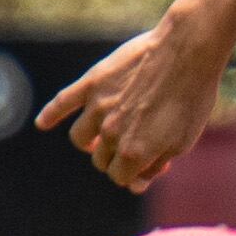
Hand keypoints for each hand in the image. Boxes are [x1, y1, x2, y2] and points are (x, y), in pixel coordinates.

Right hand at [37, 13, 232, 193]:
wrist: (187, 51)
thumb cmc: (192, 97)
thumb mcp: (183, 140)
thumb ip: (156, 164)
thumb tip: (137, 183)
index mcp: (134, 153)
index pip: (120, 177)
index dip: (134, 172)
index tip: (148, 160)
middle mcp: (110, 134)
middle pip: (101, 159)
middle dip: (116, 156)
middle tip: (136, 140)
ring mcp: (98, 108)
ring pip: (81, 138)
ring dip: (90, 142)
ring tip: (99, 137)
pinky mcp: (91, 83)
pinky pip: (62, 103)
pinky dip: (51, 114)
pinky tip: (43, 123)